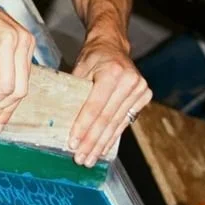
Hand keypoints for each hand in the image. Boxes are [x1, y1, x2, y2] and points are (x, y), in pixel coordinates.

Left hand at [68, 40, 151, 166]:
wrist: (112, 45)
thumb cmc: (93, 57)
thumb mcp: (80, 69)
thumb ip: (75, 92)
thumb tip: (60, 120)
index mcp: (113, 72)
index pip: (95, 107)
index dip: (83, 127)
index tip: (73, 144)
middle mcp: (130, 81)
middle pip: (106, 119)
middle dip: (92, 141)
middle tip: (81, 158)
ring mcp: (140, 89)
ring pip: (116, 124)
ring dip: (101, 144)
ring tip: (90, 158)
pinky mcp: (144, 97)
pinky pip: (125, 122)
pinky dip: (112, 136)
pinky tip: (103, 149)